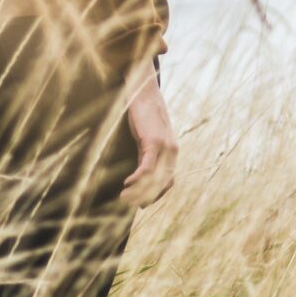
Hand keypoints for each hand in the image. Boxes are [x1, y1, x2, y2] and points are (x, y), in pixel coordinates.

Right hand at [118, 67, 176, 207]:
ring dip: (139, 191)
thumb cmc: (143, 115)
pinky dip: (137, 178)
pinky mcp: (154, 141)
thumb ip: (147, 156)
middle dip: (147, 198)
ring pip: (155, 178)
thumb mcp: (147, 139)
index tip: (142, 204)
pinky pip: (147, 167)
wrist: (144, 92)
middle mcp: (172, 152)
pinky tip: (126, 183)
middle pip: (162, 184)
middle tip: (130, 204)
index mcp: (172, 153)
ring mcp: (165, 147)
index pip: (169, 182)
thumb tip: (140, 175)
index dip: (156, 195)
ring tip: (123, 197)